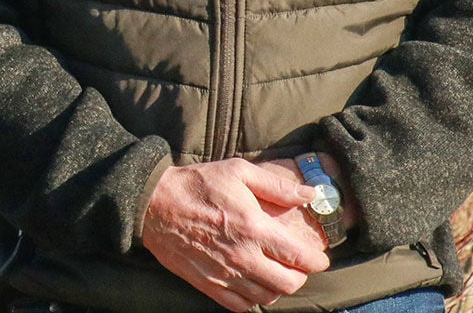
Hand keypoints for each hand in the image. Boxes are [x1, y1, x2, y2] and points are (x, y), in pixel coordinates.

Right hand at [140, 158, 330, 311]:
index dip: (317, 261)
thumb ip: (276, 185)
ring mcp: (225, 274)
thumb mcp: (237, 172)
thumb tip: (309, 194)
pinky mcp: (209, 284)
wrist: (153, 204)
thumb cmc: (196, 185)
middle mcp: (243, 256)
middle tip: (297, 265)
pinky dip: (253, 300)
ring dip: (277, 288)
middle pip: (288, 283)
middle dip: (300, 276)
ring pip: (267, 297)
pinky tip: (253, 285)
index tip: (319, 257)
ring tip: (276, 274)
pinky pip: (242, 305)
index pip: (300, 257)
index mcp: (254, 228)